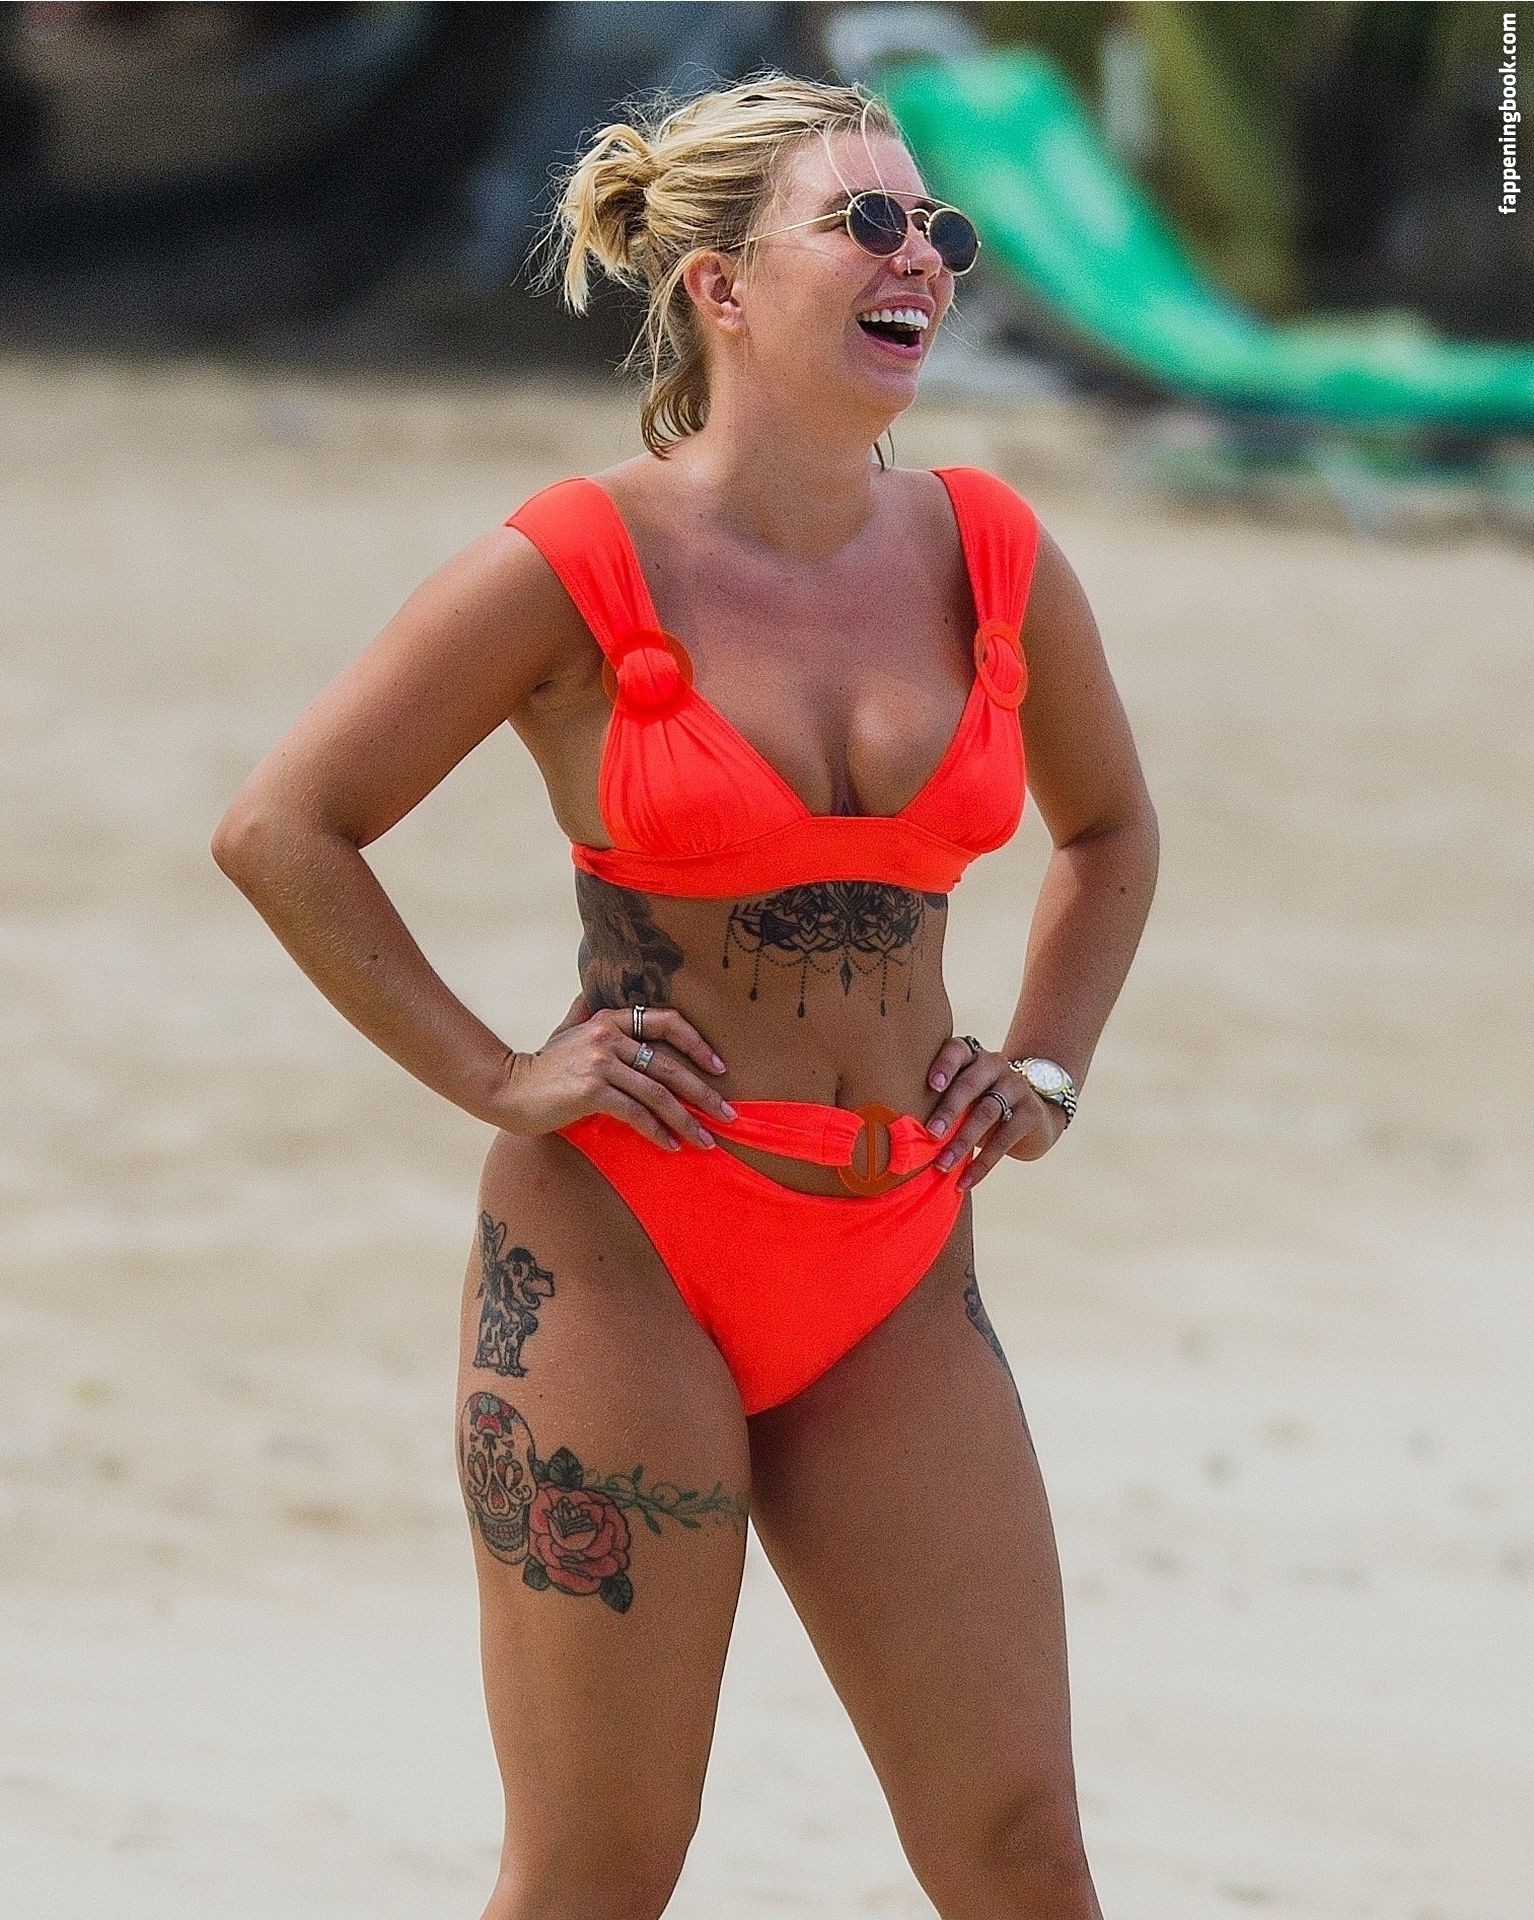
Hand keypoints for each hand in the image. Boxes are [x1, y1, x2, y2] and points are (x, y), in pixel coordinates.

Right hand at [492, 992, 735, 1151]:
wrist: (507, 1089)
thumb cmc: (542, 1066)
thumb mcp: (567, 1031)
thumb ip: (584, 1013)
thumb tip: (590, 993)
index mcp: (609, 1019)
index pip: (666, 1021)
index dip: (697, 1043)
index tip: (719, 1067)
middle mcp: (608, 1036)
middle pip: (670, 1064)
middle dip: (704, 1092)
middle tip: (727, 1114)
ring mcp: (600, 1062)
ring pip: (657, 1093)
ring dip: (686, 1120)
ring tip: (705, 1140)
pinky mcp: (591, 1090)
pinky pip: (636, 1113)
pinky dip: (657, 1132)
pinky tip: (670, 1146)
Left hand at [922, 1035, 1064, 1190]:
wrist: (1032, 1116)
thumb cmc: (979, 1105)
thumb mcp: (963, 1097)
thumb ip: (939, 1102)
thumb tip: (901, 1136)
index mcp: (971, 1056)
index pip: (957, 1050)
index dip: (944, 1065)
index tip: (931, 1085)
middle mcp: (994, 1064)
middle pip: (969, 1084)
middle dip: (948, 1111)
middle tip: (931, 1133)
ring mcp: (1015, 1086)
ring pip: (986, 1113)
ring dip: (962, 1141)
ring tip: (943, 1164)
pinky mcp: (1030, 1112)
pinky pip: (1004, 1139)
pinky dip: (982, 1163)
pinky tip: (966, 1180)